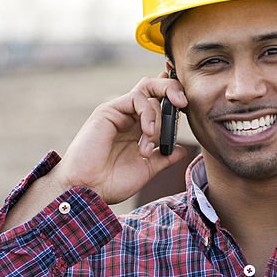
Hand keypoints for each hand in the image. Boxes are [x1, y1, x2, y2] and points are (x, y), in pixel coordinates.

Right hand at [51, 73, 189, 203]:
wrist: (88, 190)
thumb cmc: (111, 183)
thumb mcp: (146, 170)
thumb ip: (163, 158)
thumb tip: (182, 150)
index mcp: (137, 129)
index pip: (158, 102)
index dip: (174, 98)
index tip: (188, 108)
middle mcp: (129, 117)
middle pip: (154, 87)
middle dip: (173, 89)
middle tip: (183, 103)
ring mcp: (118, 112)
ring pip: (147, 89)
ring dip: (158, 115)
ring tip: (151, 142)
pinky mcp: (108, 110)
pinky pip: (136, 98)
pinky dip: (148, 113)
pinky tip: (148, 134)